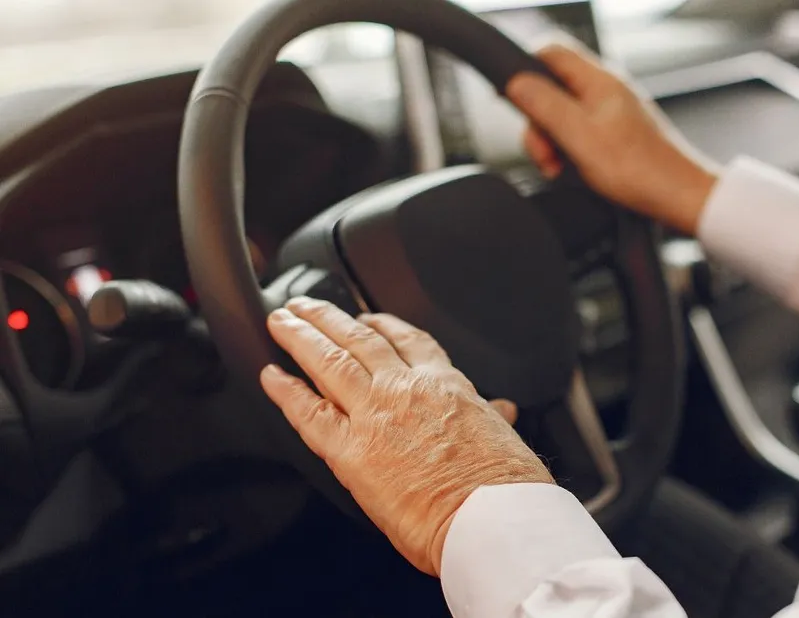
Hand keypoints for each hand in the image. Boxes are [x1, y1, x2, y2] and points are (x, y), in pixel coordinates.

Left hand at [259, 298, 552, 576]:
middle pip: (358, 339)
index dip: (383, 325)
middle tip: (306, 306)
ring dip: (300, 337)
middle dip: (328, 318)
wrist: (490, 515)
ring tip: (281, 322)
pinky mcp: (350, 450)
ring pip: (329, 361)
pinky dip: (285, 391)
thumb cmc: (504, 485)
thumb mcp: (504, 437)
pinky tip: (271, 376)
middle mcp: (406, 388)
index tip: (368, 318)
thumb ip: (493, 417)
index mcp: (446, 384)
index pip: (408, 341)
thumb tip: (503, 410)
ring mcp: (375, 414)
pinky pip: (308, 412)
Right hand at [507, 43, 720, 234]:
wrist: (679, 196)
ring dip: (552, 143)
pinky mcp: (613, 134)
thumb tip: (516, 83)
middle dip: (538, 123)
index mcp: (599, 81)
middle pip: (550, 89)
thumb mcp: (580, 137)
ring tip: (561, 169)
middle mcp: (605, 90)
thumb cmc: (640, 170)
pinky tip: (574, 172)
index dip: (525, 71)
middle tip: (546, 154)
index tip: (513, 100)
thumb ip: (545, 106)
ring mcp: (609, 112)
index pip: (551, 51)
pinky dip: (569, 153)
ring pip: (561, 115)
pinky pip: (577, 134)